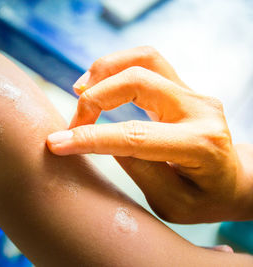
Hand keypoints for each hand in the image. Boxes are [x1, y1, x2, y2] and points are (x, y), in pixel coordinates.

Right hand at [47, 46, 252, 222]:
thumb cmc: (204, 198)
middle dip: (94, 99)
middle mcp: (200, 110)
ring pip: (143, 59)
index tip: (57, 143)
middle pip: (137, 81)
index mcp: (200, 145)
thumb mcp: (172, 203)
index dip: (90, 138)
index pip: (134, 135)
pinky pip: (146, 61)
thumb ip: (139, 170)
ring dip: (103, 71)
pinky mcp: (182, 86)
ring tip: (79, 91)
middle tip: (73, 125)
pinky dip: (116, 66)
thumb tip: (102, 138)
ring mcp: (193, 92)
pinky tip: (98, 83)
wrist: (232, 180)